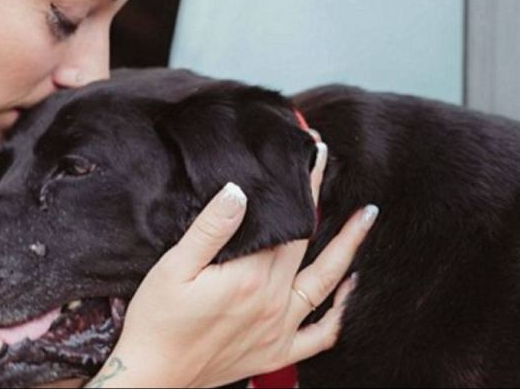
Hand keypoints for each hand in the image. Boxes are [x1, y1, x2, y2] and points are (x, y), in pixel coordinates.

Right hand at [88, 135, 376, 387]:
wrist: (154, 376)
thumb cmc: (157, 321)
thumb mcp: (173, 268)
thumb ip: (210, 229)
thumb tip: (238, 191)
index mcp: (250, 277)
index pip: (287, 222)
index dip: (302, 185)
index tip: (313, 153)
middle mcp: (273, 302)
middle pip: (307, 243)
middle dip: (321, 201)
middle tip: (333, 167)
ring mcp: (279, 329)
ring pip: (326, 284)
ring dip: (349, 249)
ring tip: (365, 219)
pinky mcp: (276, 353)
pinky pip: (321, 336)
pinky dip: (341, 313)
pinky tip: (349, 291)